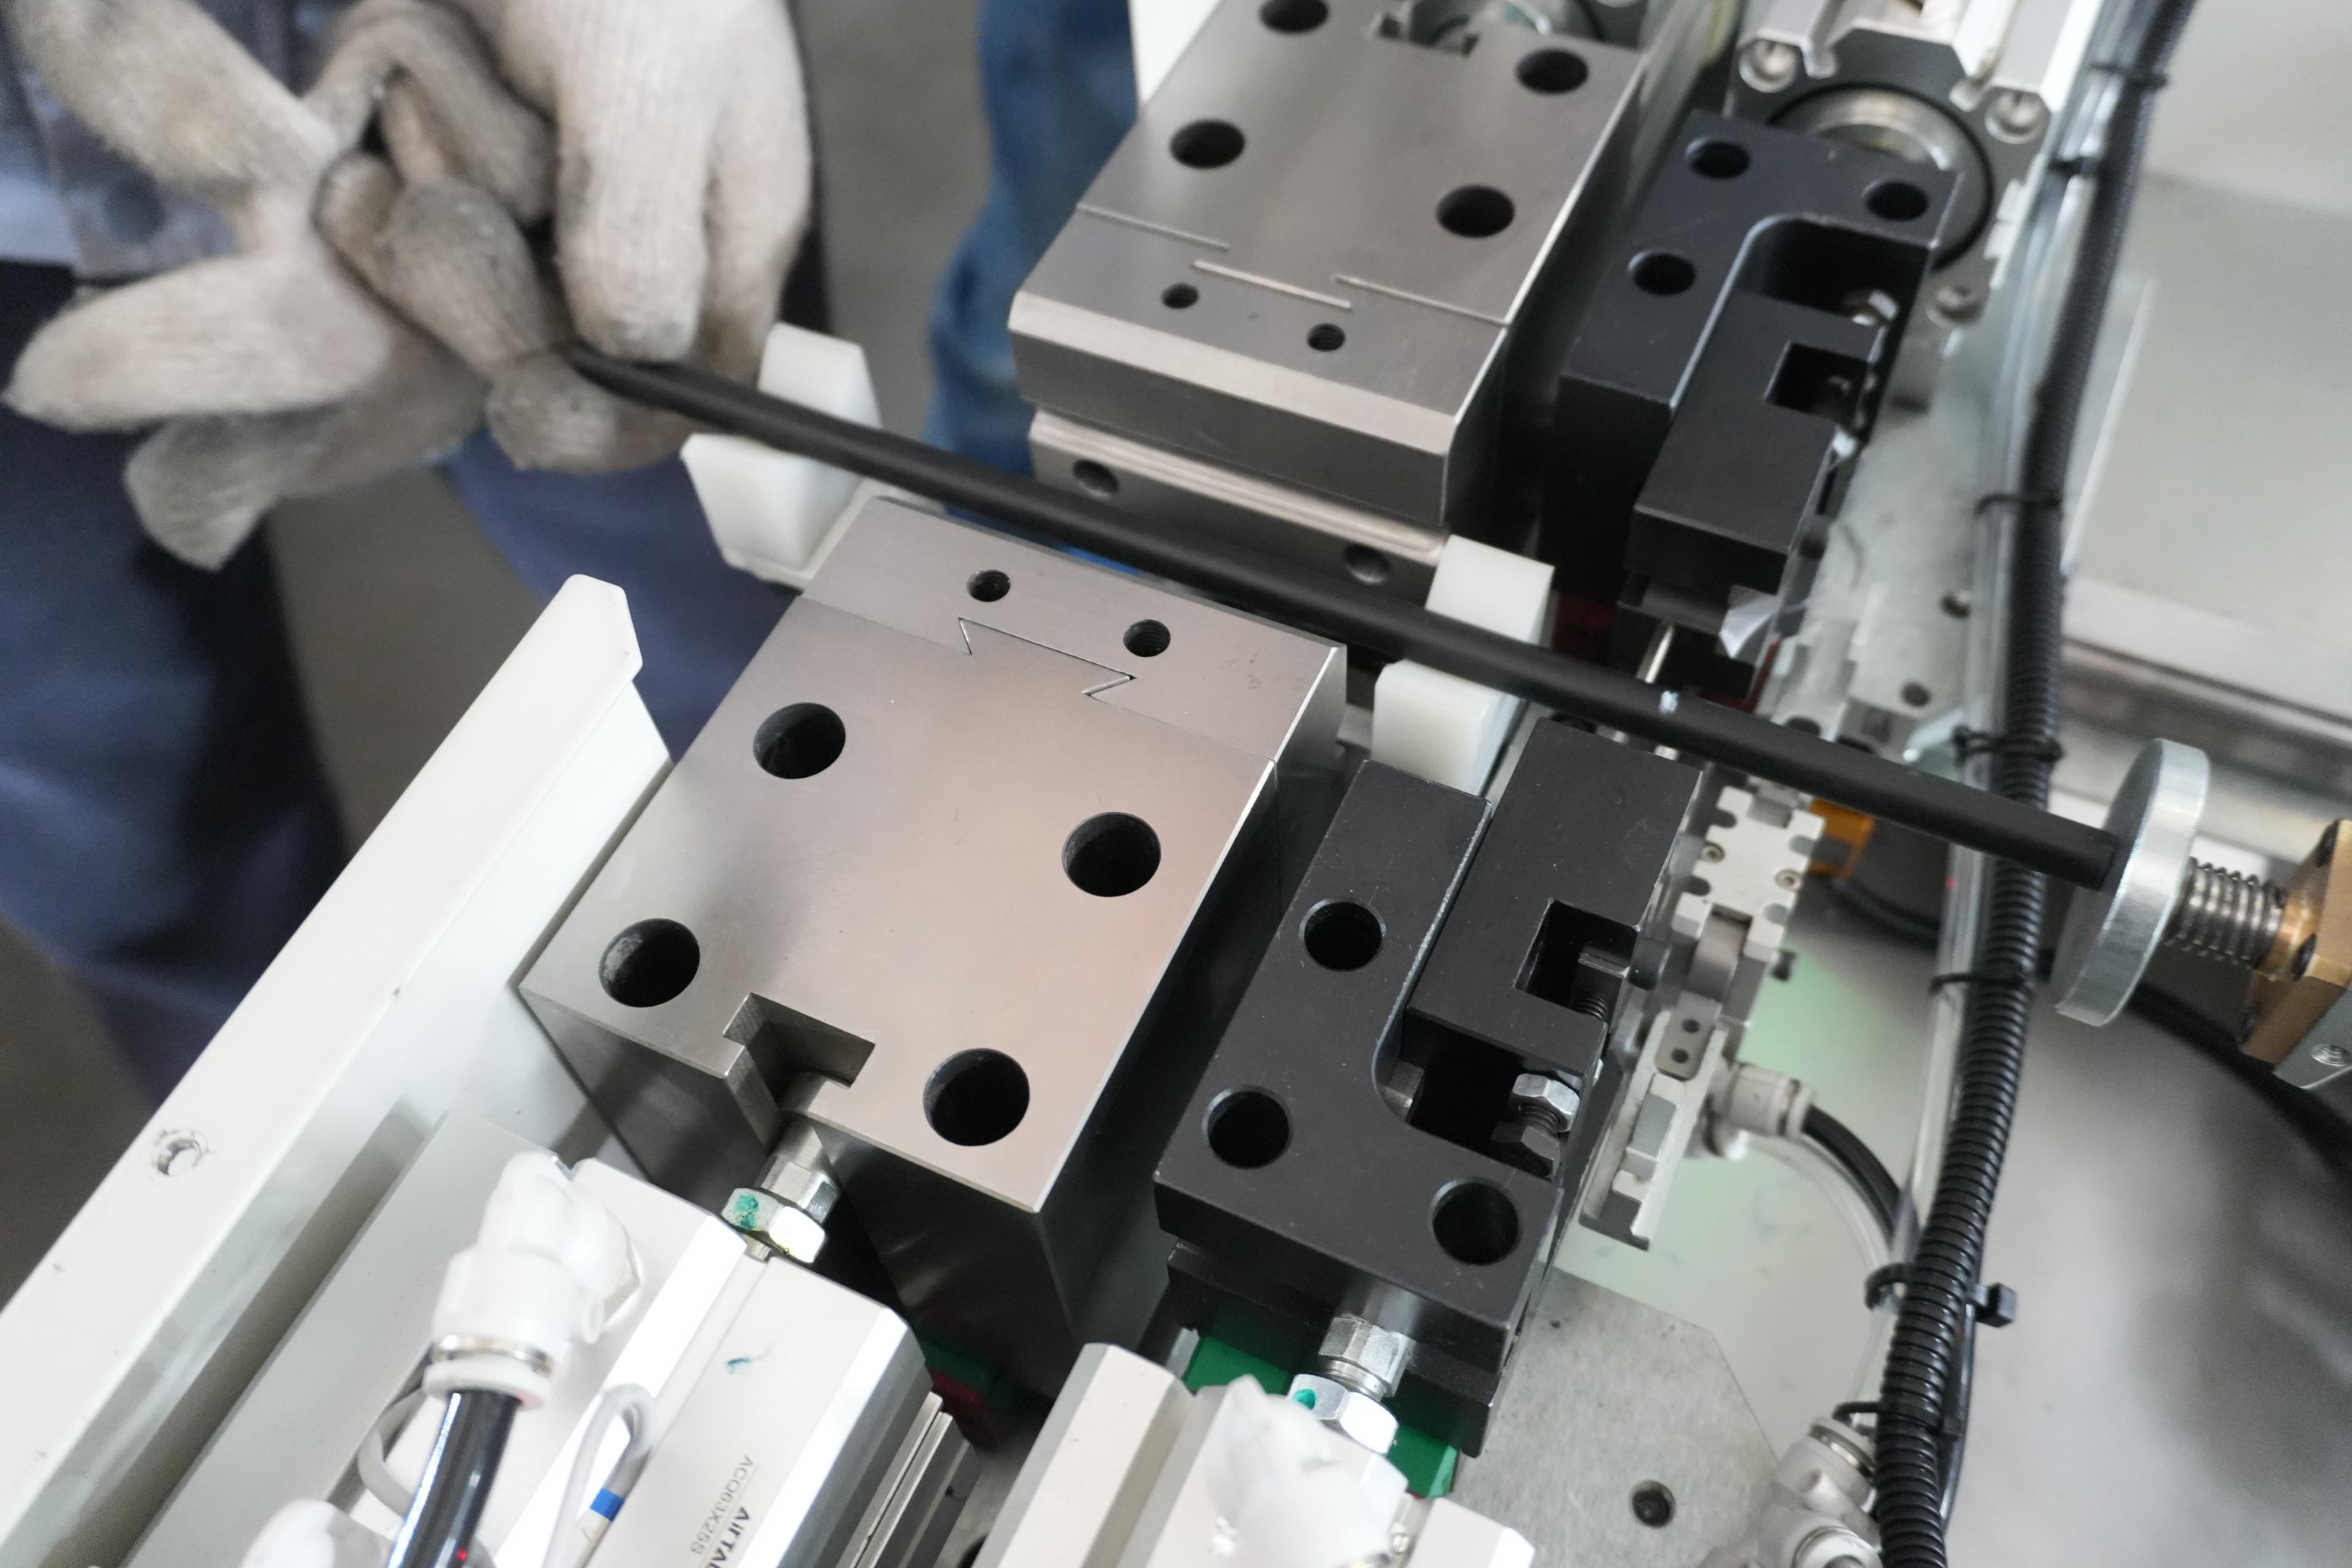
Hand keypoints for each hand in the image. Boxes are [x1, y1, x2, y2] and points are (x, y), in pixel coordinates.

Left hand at [3, 0, 812, 565]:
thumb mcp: (650, 102)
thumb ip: (646, 250)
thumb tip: (624, 372)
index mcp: (723, 243)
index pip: (679, 401)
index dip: (601, 421)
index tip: (524, 390)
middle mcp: (632, 240)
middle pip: (552, 358)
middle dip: (482, 288)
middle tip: (434, 193)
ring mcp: (537, 200)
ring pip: (467, 290)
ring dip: (422, 208)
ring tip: (422, 87)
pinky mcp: (453, 157)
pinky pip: (407, 219)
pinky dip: (378, 170)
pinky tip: (390, 82)